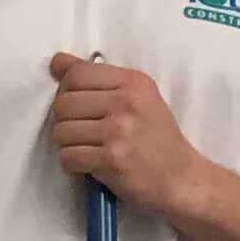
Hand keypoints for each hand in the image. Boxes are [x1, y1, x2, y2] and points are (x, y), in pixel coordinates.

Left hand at [47, 53, 207, 220]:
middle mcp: (127, 103)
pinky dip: (73, 164)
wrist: (181, 178)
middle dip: (66, 121)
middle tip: (85, 132)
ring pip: (61, 131)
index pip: (76, 74)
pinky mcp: (112, 160)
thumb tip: (58, 62)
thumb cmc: (158, 140)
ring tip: (89, 149)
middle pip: (63, 103)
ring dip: (69, 145)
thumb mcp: (138, 98)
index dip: (67, 91)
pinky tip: (90, 164)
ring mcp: (119, 131)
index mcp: (134, 82)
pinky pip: (68, 157)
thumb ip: (99, 79)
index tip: (79, 106)